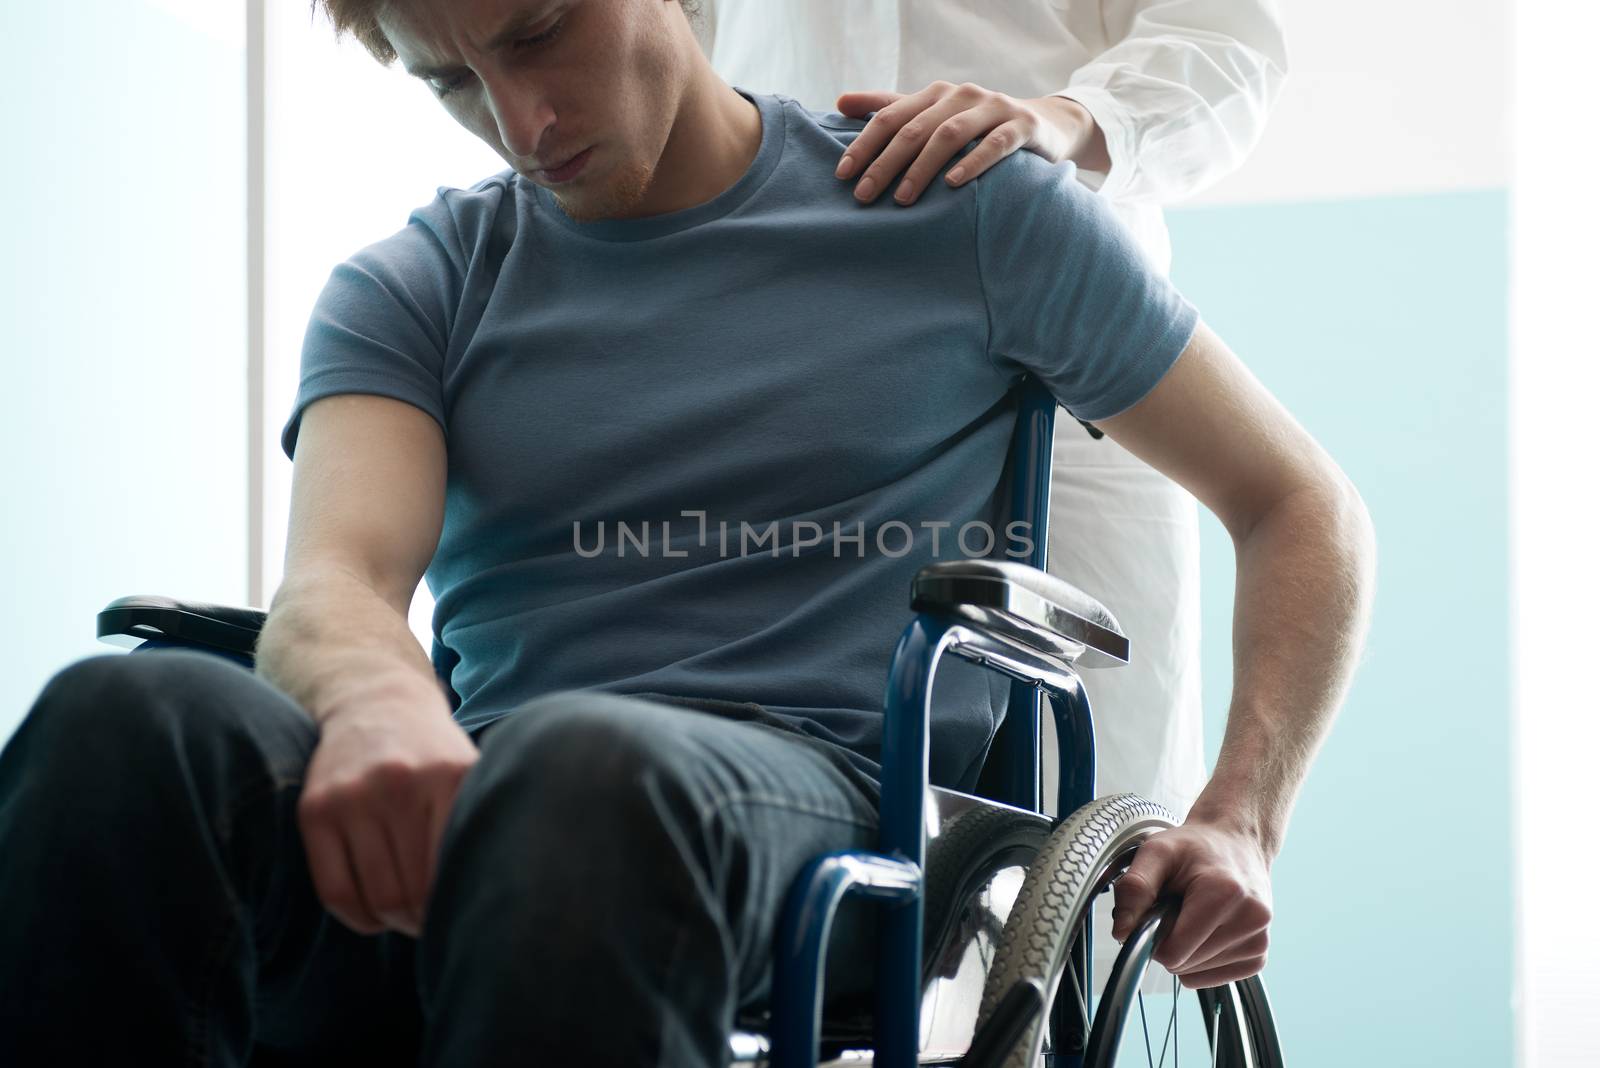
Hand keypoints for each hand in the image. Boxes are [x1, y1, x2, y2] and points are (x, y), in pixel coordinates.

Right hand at [297, 697, 480, 937]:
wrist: (374, 701)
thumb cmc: (432, 754)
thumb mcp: (467, 773)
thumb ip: (476, 824)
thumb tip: (486, 899)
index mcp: (448, 775)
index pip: (454, 870)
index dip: (458, 905)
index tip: (461, 912)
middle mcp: (398, 783)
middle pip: (415, 891)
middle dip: (425, 920)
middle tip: (433, 922)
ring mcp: (351, 796)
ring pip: (376, 898)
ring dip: (395, 923)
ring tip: (407, 918)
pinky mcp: (315, 810)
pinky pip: (335, 892)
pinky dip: (358, 919)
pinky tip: (375, 915)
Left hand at [832, 81, 1104, 205]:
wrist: (1045, 126)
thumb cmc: (978, 127)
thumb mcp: (934, 116)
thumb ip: (890, 109)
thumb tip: (839, 102)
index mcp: (935, 94)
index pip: (890, 116)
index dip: (864, 144)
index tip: (842, 175)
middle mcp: (961, 95)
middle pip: (915, 128)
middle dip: (886, 163)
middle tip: (865, 195)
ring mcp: (993, 108)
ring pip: (950, 134)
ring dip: (923, 167)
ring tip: (904, 198)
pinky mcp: (1022, 125)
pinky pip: (995, 143)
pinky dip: (973, 162)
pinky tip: (953, 183)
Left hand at [1109, 818, 1273, 988]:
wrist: (1235, 842)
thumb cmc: (1195, 848)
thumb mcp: (1157, 852)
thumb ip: (1135, 889)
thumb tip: (1122, 932)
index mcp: (1225, 893)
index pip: (1174, 952)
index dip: (1154, 935)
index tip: (1159, 910)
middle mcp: (1251, 919)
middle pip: (1183, 964)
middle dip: (1170, 940)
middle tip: (1178, 906)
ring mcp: (1259, 940)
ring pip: (1196, 974)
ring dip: (1186, 949)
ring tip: (1195, 913)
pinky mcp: (1259, 955)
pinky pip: (1212, 978)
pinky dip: (1200, 959)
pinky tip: (1208, 928)